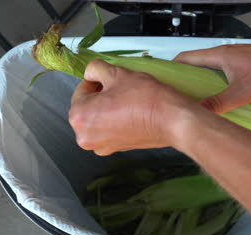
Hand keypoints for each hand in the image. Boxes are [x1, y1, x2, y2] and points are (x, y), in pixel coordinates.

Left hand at [69, 59, 195, 155]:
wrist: (171, 120)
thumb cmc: (145, 99)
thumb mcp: (117, 73)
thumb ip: (96, 68)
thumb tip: (91, 72)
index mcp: (79, 116)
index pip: (81, 90)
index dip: (95, 80)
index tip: (107, 77)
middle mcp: (85, 136)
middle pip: (87, 107)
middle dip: (100, 95)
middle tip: (119, 87)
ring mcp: (101, 146)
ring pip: (98, 119)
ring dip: (107, 108)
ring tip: (126, 99)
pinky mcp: (116, 150)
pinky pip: (109, 130)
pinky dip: (116, 121)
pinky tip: (130, 111)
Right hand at [174, 42, 250, 112]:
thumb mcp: (243, 92)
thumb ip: (219, 104)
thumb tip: (198, 117)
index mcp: (219, 56)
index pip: (185, 59)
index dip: (171, 70)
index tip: (163, 86)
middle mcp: (225, 56)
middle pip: (196, 67)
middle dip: (185, 83)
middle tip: (178, 101)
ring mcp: (237, 63)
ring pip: (211, 74)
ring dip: (203, 88)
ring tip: (196, 106)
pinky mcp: (248, 69)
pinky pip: (225, 79)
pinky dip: (218, 90)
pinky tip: (220, 105)